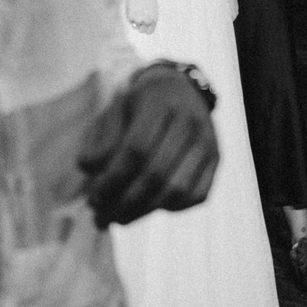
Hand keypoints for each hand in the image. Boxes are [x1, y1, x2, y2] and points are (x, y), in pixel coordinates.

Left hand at [79, 63, 218, 225]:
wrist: (179, 87)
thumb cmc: (139, 104)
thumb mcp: (114, 110)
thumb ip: (100, 139)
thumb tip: (90, 170)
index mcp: (160, 103)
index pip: (136, 149)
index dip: (112, 180)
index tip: (92, 199)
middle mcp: (190, 121)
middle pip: (156, 174)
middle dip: (124, 203)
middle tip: (101, 218)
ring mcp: (207, 141)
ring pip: (178, 190)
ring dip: (144, 212)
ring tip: (119, 219)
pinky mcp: (216, 158)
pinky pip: (196, 195)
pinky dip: (170, 208)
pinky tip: (148, 207)